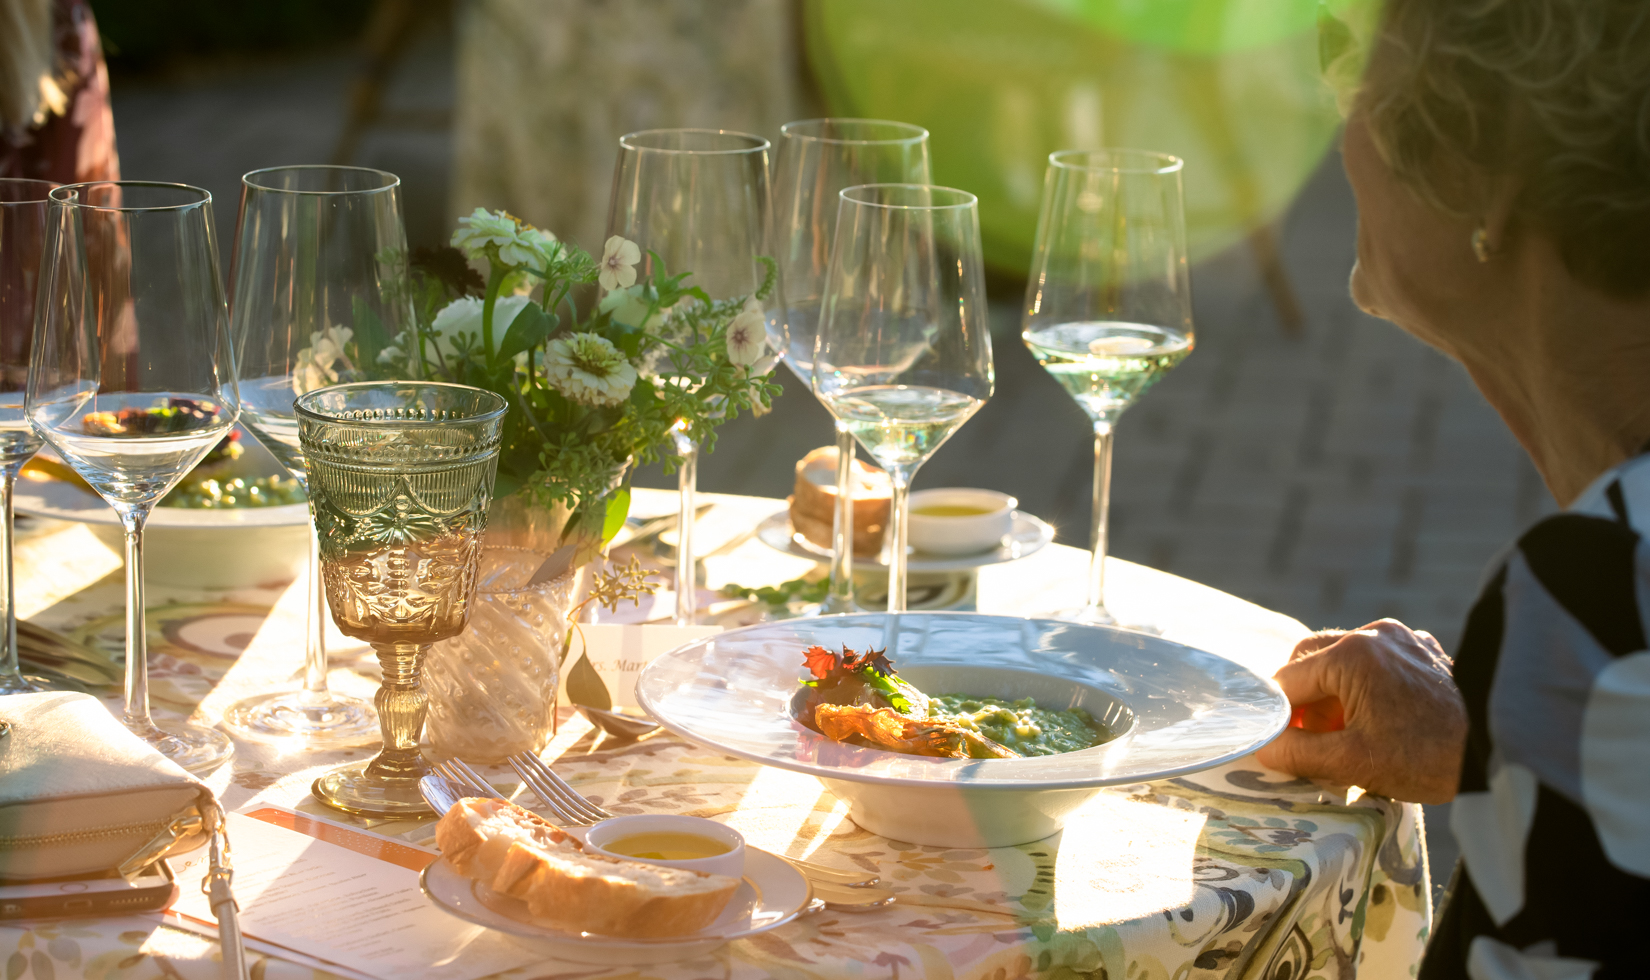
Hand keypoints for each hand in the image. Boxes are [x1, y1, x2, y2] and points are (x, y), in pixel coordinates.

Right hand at [1254, 619, 1466, 803]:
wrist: (1502, 752)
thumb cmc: (1426, 758)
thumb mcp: (1353, 762)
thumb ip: (1299, 753)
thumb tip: (1263, 748)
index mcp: (1351, 654)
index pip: (1288, 680)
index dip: (1279, 717)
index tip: (1283, 746)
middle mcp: (1373, 633)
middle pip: (1312, 658)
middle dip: (1303, 699)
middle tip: (1309, 738)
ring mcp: (1402, 637)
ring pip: (1343, 658)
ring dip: (1332, 691)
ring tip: (1344, 732)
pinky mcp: (1424, 648)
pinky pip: (1377, 659)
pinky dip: (1364, 684)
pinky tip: (1376, 717)